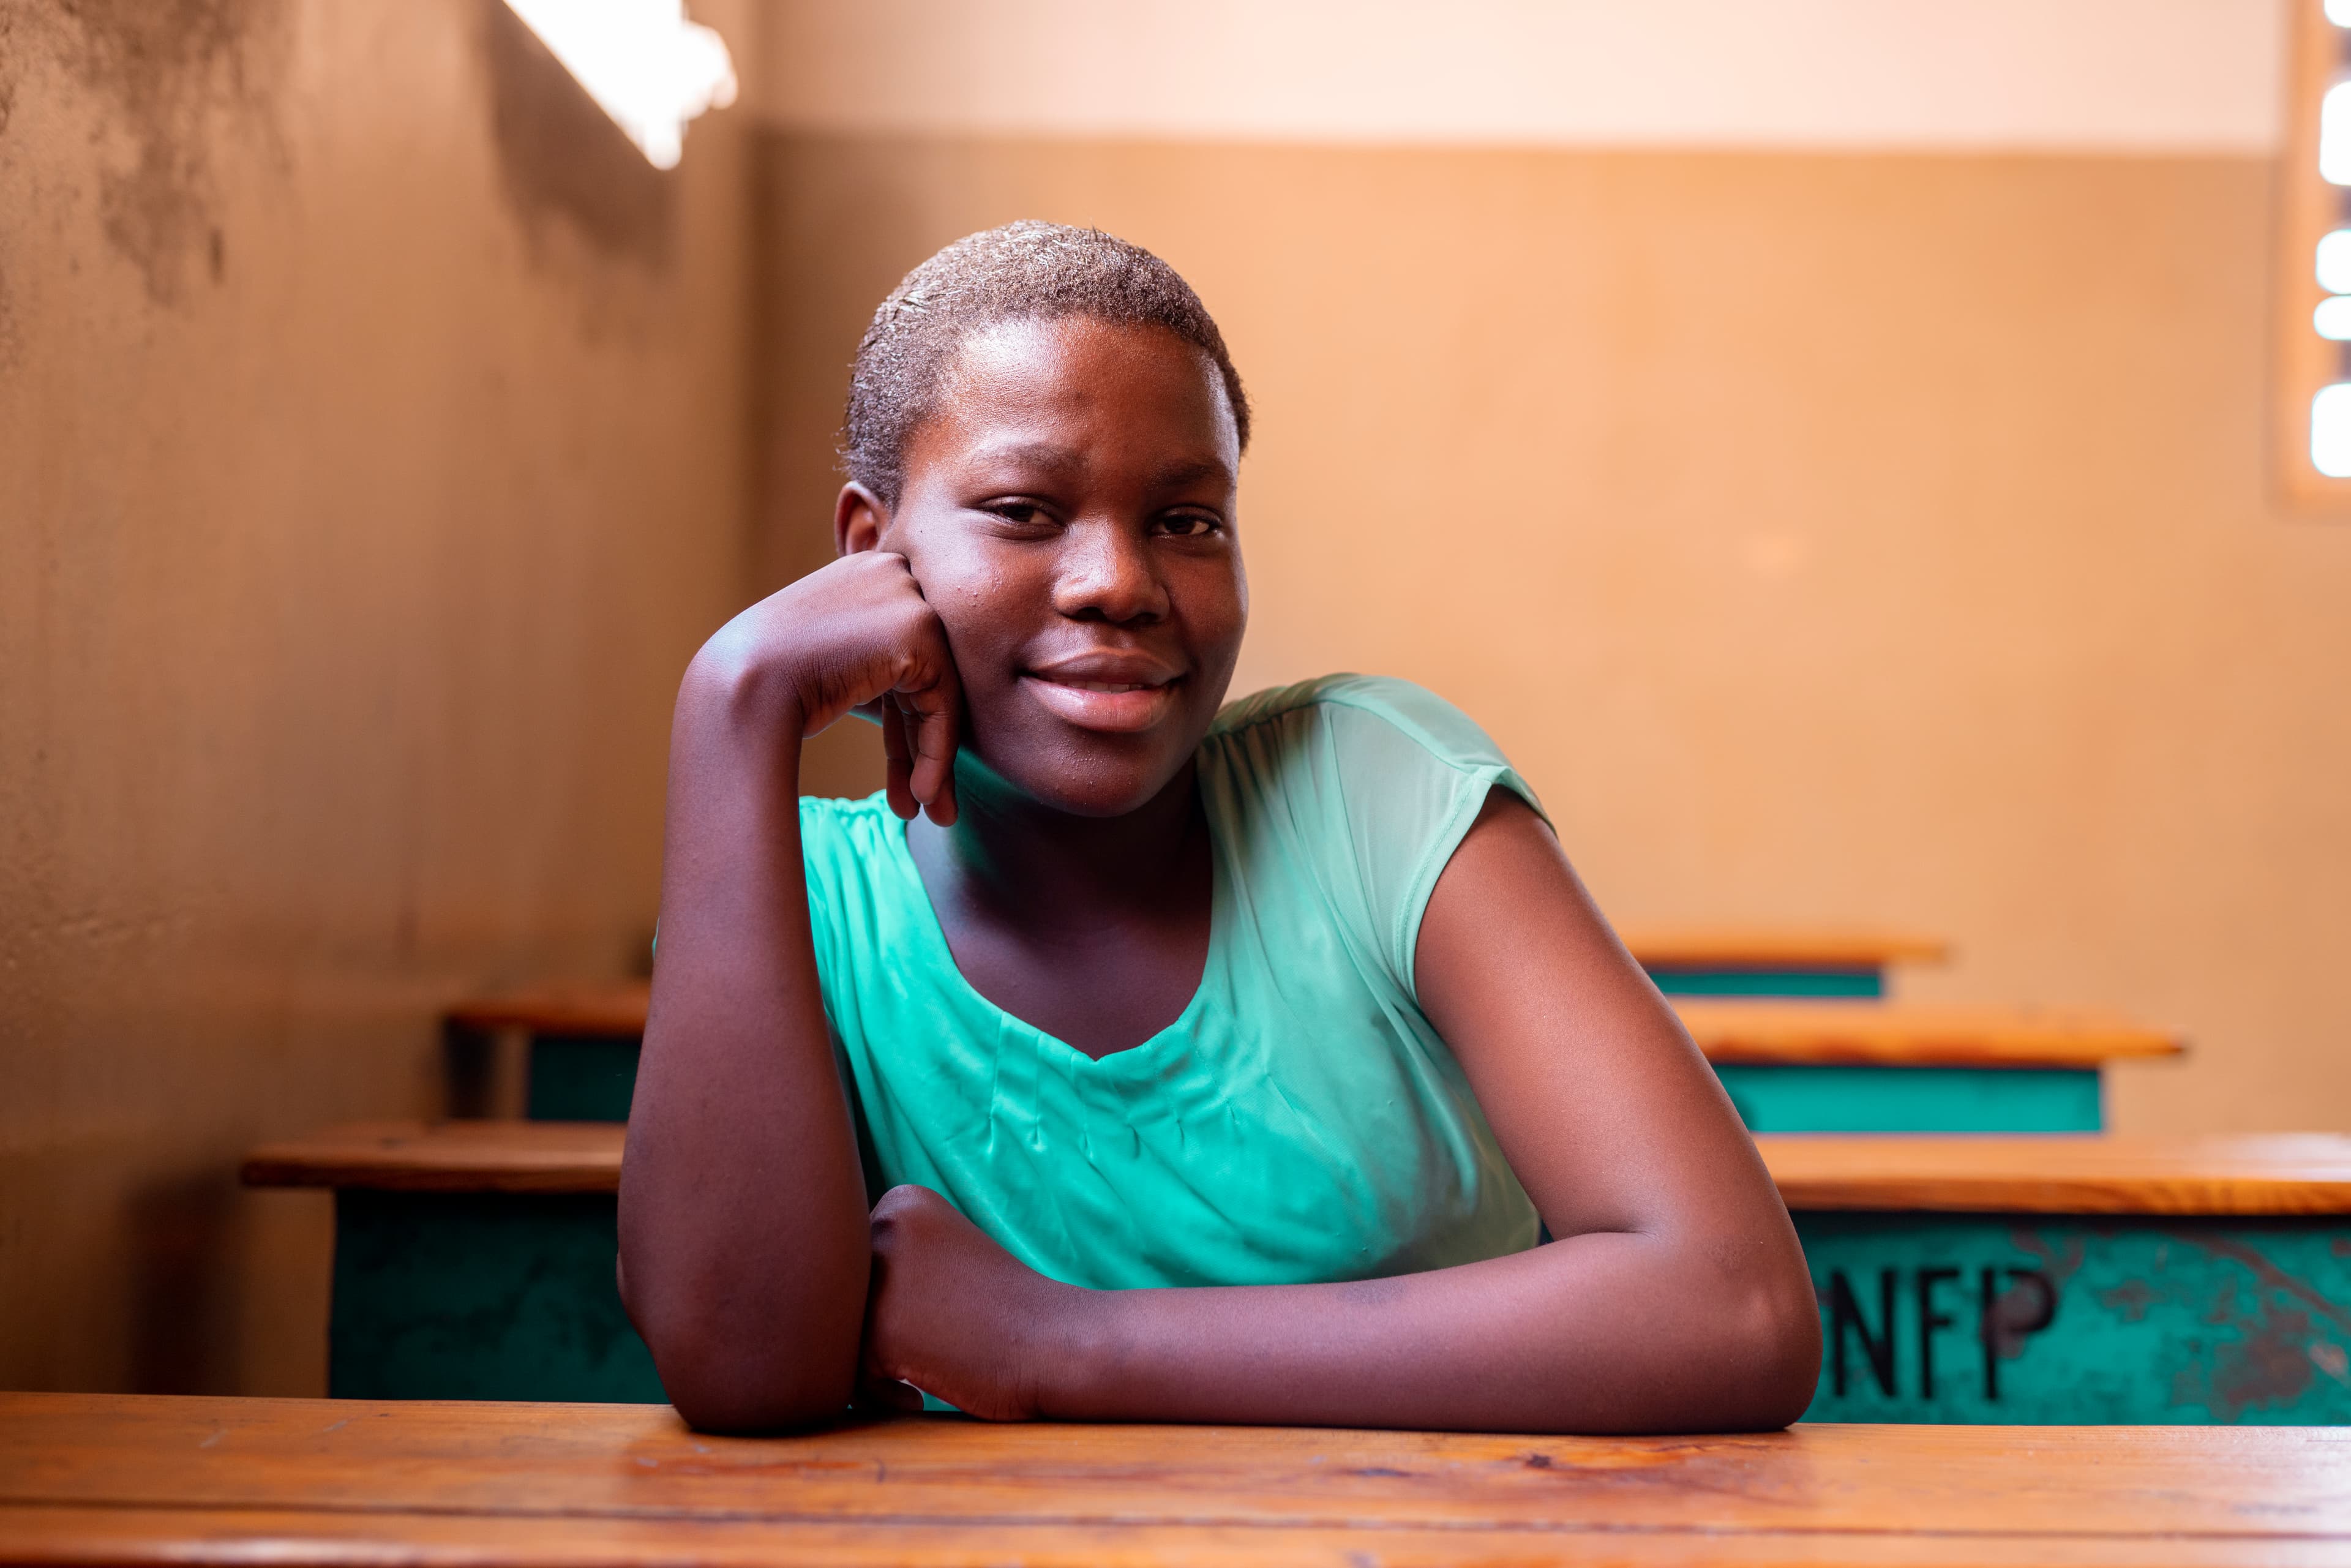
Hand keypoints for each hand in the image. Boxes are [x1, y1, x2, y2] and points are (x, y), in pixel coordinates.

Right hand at [690, 550, 960, 824]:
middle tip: (924, 799)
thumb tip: (911, 706)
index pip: (904, 652)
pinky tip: (923, 796)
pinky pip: (943, 702)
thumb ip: (875, 668)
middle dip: (923, 742)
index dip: (904, 719)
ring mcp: (908, 597)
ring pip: (940, 691)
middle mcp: (892, 573)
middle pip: (925, 673)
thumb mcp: (832, 662)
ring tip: (932, 812)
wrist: (740, 685)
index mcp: (867, 574)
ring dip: (934, 758)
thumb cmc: (769, 683)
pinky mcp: (918, 628)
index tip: (903, 773)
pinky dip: (937, 753)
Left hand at [859, 1185, 1086, 1420]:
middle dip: (865, 1334)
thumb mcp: (946, 1257)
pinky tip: (918, 1396)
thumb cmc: (1006, 1312)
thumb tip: (813, 1298)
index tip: (922, 1322)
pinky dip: (878, 1392)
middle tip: (916, 1355)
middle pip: (837, 1294)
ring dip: (867, 1365)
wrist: (1057, 1342)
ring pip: (836, 1332)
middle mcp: (885, 1226)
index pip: (850, 1259)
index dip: (877, 1301)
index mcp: (904, 1200)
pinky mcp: (880, 1330)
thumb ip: (892, 1261)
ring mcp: (882, 1277)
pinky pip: (848, 1371)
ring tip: (913, 1377)